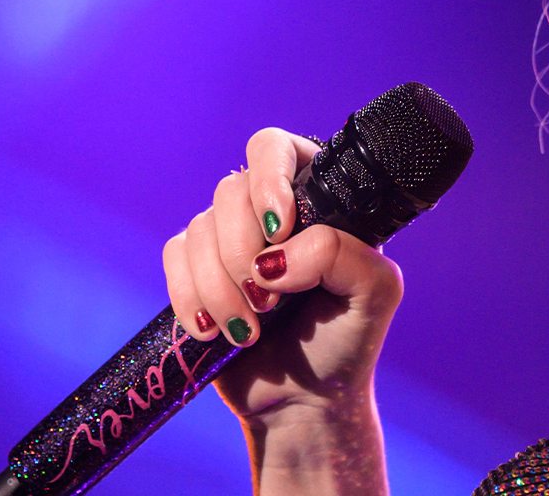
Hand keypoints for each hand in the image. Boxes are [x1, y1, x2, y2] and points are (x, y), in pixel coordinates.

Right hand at [160, 128, 404, 429]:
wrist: (305, 400)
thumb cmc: (346, 339)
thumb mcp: (374, 292)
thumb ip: (340, 254)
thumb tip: (273, 256)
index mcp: (316, 197)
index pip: (275, 148)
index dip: (268, 181)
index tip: (278, 229)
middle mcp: (269, 209)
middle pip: (229, 191)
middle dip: (243, 253)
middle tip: (270, 302)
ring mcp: (229, 238)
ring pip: (200, 229)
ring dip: (220, 288)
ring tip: (250, 330)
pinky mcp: (196, 269)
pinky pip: (174, 256)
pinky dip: (190, 296)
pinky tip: (213, 330)